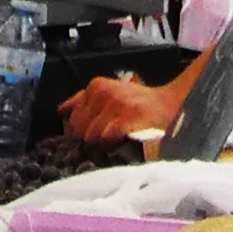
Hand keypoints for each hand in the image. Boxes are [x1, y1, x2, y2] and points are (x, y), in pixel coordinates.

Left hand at [62, 73, 181, 144]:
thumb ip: (84, 102)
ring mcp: (114, 105)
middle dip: (89, 140)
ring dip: (104, 145)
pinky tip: (125, 142)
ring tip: (118, 141)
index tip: (93, 137)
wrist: (171, 105)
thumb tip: (61, 111)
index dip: (79, 133)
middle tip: (107, 141)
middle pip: (78, 129)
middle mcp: (102, 92)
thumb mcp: (110, 96)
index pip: (71, 117)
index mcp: (96, 86)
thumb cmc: (140, 105)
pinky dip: (115, 146)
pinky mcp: (125, 118)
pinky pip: (106, 140)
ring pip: (91, 138)